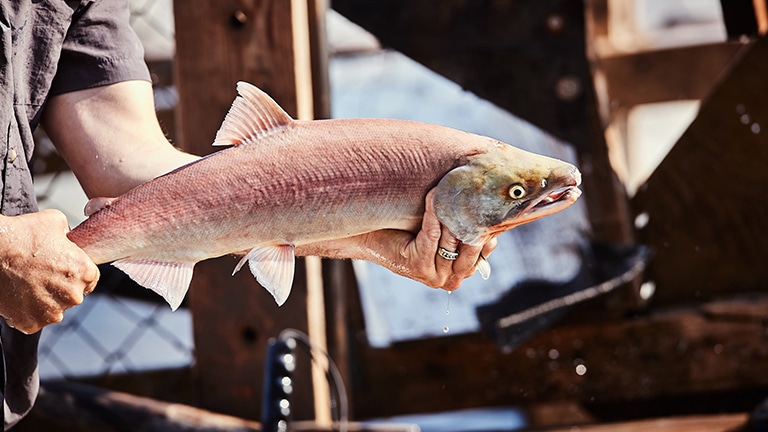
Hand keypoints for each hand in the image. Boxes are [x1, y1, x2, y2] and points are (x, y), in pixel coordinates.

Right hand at [0, 210, 99, 333]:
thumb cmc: (21, 235)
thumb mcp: (56, 221)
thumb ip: (70, 234)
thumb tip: (69, 237)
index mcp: (85, 273)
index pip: (89, 279)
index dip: (75, 274)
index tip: (62, 270)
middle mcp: (74, 296)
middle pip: (71, 295)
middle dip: (59, 287)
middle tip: (40, 275)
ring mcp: (52, 313)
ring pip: (53, 309)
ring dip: (43, 301)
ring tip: (27, 283)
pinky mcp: (31, 323)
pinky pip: (33, 320)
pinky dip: (26, 311)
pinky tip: (18, 296)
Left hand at [296, 190, 496, 290]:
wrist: (370, 235)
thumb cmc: (407, 227)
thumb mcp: (444, 226)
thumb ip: (466, 224)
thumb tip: (498, 205)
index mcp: (460, 273)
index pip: (484, 247)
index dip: (487, 222)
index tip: (490, 199)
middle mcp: (451, 280)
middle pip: (471, 244)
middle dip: (473, 216)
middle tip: (476, 188)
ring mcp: (435, 276)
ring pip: (452, 237)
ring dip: (452, 210)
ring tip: (454, 185)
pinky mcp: (418, 267)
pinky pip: (432, 234)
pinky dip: (434, 213)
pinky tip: (433, 194)